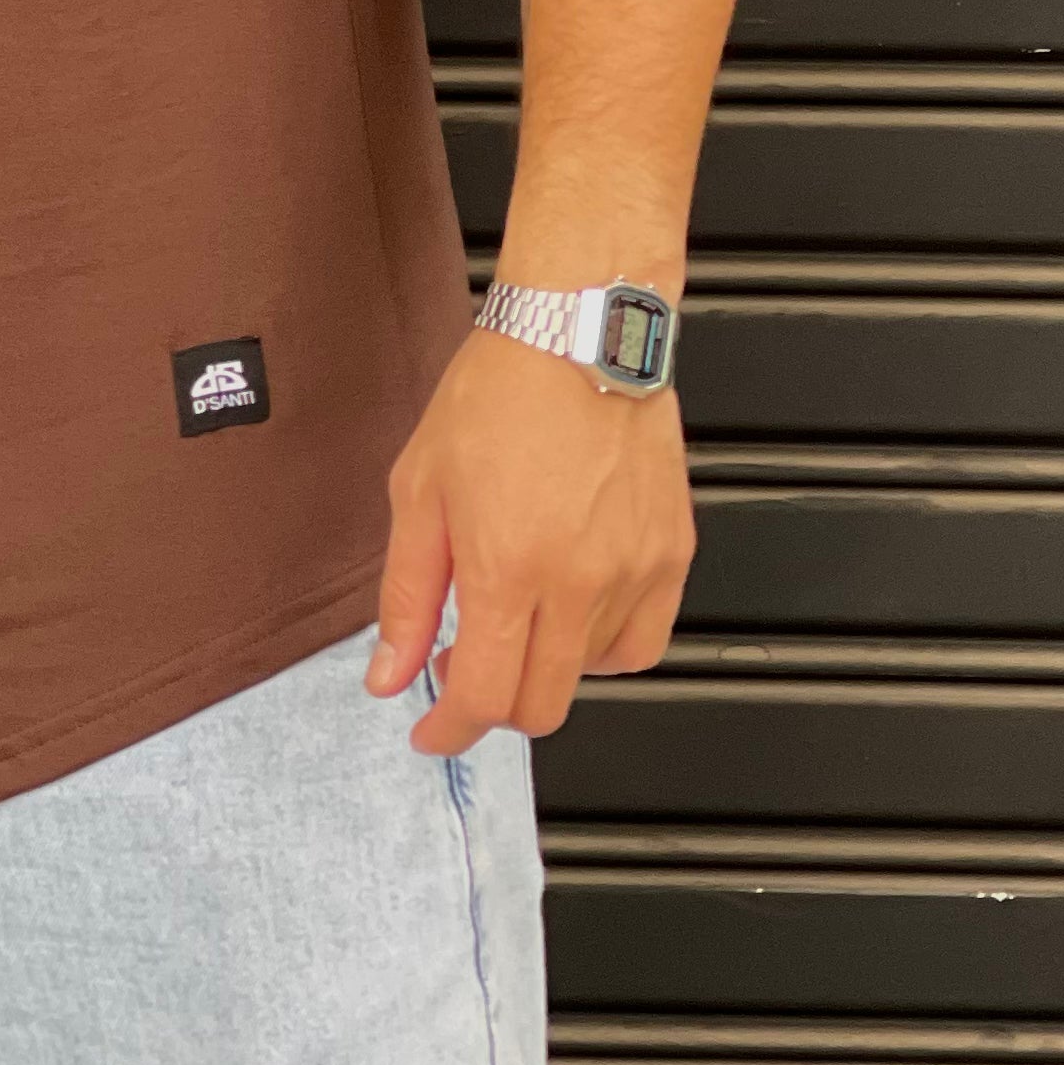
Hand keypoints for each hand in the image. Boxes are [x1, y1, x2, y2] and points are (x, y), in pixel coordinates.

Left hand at [366, 325, 694, 752]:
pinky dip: (605, 647)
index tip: (431, 731)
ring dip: (546, 665)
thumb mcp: (420, 491)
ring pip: (590, 676)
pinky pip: (644, 642)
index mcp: (508, 568)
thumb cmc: (496, 395)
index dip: (450, 731)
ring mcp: (634, 571)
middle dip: (493, 704)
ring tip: (521, 609)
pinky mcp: (674, 554)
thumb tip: (389, 676)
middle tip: (465, 661)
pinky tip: (575, 608)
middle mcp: (578, 581)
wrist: (576, 332)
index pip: (484, 698)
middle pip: (541, 706)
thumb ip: (406, 596)